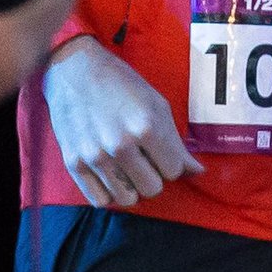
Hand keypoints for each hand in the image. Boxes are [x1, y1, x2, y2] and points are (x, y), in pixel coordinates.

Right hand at [44, 36, 203, 207]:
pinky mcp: (74, 164)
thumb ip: (176, 142)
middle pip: (152, 188)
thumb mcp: (156, 104)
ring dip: (132, 187)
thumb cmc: (122, 84)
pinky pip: (100, 200)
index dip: (172, 162)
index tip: (163, 152)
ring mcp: (95, 157)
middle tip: (146, 160)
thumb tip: (197, 172)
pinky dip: (109, 192)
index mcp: (147, 127)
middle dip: (154, 175)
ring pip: (127, 199)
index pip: (173, 170)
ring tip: (128, 167)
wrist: (74, 71)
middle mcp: (121, 145)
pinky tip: (110, 175)